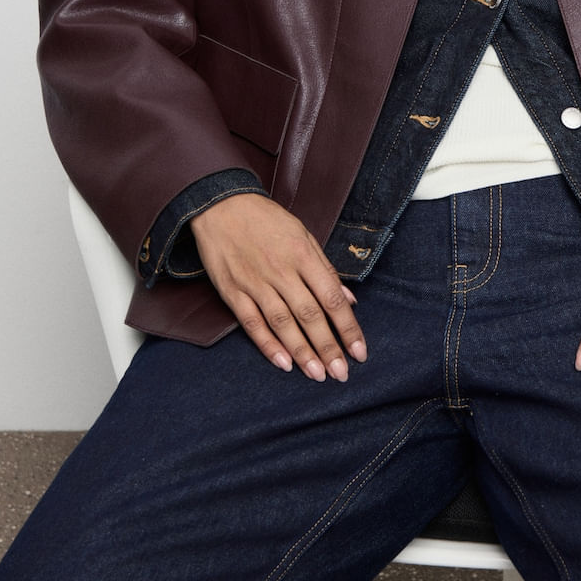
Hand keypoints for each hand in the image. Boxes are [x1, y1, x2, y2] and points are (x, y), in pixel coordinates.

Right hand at [190, 193, 366, 381]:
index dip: (347, 327)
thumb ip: (326, 269)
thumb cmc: (267, 220)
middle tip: (342, 374)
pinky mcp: (233, 292)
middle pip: (310, 315)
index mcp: (303, 255)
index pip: (331, 297)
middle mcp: (281, 271)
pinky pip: (252, 323)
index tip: (359, 351)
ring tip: (318, 375)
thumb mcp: (303, 235)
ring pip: (283, 323)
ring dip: (302, 352)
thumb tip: (349, 300)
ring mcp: (255, 283)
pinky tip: (283, 362)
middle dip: (328, 347)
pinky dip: (268, 344)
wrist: (221, 205)